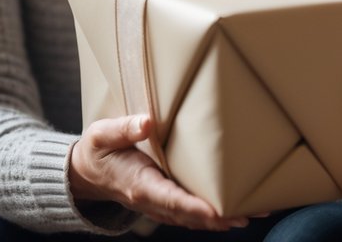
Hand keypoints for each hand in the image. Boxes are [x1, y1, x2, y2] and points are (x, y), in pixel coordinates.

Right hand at [69, 114, 247, 230]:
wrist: (87, 174)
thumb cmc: (98, 151)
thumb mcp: (102, 135)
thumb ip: (123, 129)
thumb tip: (147, 123)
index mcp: (139, 185)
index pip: (171, 200)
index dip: (195, 208)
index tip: (218, 211)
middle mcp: (152, 201)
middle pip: (190, 215)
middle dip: (221, 216)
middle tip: (252, 211)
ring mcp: (159, 206)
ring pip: (194, 218)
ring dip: (223, 218)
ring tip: (254, 211)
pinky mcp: (164, 203)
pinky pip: (191, 214)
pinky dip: (213, 216)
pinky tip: (235, 211)